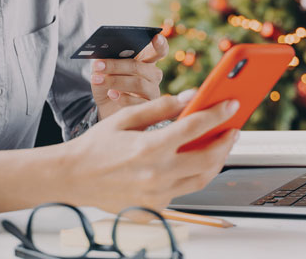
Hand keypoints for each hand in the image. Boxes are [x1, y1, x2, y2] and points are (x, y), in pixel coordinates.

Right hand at [60, 91, 239, 213]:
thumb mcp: (126, 118)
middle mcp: (157, 174)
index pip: (196, 127)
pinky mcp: (154, 208)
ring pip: (202, 179)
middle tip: (233, 128)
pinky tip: (194, 162)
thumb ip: (161, 107)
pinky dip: (193, 176)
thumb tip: (190, 97)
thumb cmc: (96, 147)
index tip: (232, 104)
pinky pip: (184, 191)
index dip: (218, 113)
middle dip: (226, 141)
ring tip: (219, 145)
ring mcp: (157, 195)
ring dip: (216, 161)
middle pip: (208, 158)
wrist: (72, 179)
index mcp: (150, 147)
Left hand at [91, 33, 168, 119]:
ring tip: (97, 80)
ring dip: (115, 81)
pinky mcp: (148, 108)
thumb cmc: (107, 83)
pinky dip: (122, 97)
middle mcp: (153, 74)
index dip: (160, 44)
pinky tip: (111, 94)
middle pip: (140, 66)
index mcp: (146, 59)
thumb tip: (99, 58)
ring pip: (138, 83)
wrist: (105, 107)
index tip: (155, 37)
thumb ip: (104, 60)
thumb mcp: (103, 70)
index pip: (159, 49)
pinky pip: (138, 102)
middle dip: (116, 65)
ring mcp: (153, 91)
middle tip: (97, 65)